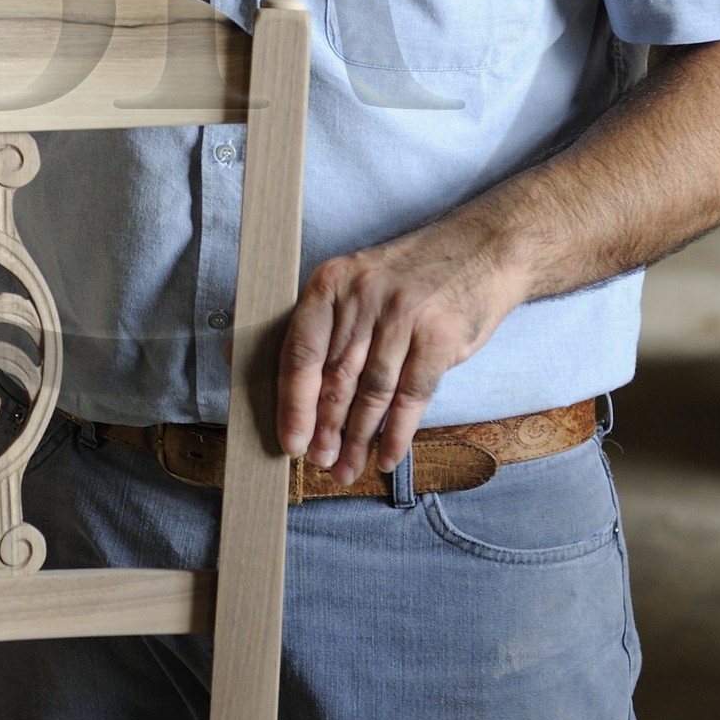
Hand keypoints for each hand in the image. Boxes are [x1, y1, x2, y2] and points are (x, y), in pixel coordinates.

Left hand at [277, 207, 529, 483]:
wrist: (484, 251)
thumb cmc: (409, 275)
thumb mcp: (354, 279)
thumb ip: (310, 321)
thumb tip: (235, 352)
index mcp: (332, 282)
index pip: (301, 350)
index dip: (293, 403)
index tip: (290, 440)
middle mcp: (365, 296)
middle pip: (336, 377)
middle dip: (325, 428)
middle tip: (319, 462)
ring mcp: (405, 316)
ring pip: (372, 392)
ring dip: (358, 439)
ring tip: (347, 468)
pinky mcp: (441, 337)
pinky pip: (412, 397)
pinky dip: (398, 433)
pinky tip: (387, 456)